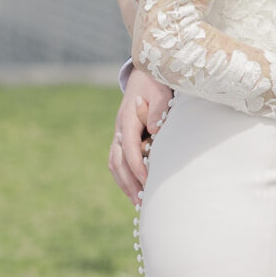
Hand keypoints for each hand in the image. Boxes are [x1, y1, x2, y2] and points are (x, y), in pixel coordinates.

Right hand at [110, 67, 171, 202]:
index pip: (129, 146)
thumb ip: (158, 109)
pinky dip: (123, 178)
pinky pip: (117, 161)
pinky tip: (134, 190)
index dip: (137, 166)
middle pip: (118, 160)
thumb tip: (155, 130)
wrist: (145, 73)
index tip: (148, 181)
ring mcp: (118, 133)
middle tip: (142, 202)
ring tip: (137, 203)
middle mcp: (119, 127)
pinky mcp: (122, 138)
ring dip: (124, 184)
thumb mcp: (161, 91)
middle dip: (129, 182)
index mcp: (128, 117)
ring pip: (114, 163)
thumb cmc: (157, 82)